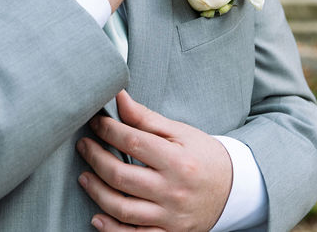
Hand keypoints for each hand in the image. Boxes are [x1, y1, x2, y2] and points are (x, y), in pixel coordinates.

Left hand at [77, 91, 231, 231]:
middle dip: (96, 158)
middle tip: (84, 146)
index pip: (133, 142)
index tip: (96, 123)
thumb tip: (118, 97)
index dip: (108, 130)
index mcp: (178, 161)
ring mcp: (170, 216)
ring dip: (96, 192)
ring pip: (122, 209)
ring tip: (84, 176)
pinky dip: (112, 229)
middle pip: (122, 176)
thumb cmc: (203, 156)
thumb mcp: (180, 133)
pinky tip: (97, 216)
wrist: (233, 190)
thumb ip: (146, 118)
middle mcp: (173, 191)